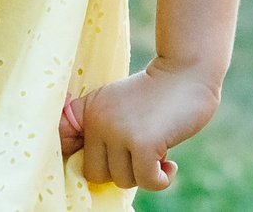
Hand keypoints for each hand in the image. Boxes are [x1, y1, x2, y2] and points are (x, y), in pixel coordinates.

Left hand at [64, 63, 221, 191]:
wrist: (187, 71)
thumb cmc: (156, 93)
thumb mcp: (117, 102)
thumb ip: (101, 129)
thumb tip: (93, 174)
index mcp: (88, 111)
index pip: (65, 148)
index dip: (85, 160)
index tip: (111, 159)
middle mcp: (98, 121)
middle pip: (96, 174)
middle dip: (121, 170)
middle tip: (141, 155)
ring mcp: (120, 133)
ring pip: (122, 180)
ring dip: (144, 173)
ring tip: (157, 151)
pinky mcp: (144, 144)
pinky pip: (146, 182)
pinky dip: (161, 179)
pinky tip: (170, 165)